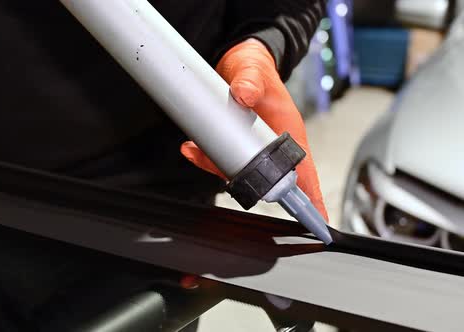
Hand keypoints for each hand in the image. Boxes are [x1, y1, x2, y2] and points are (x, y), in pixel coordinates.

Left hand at [181, 39, 327, 220]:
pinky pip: (222, 159)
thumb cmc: (257, 69)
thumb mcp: (254, 71)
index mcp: (289, 132)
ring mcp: (253, 146)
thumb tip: (245, 93)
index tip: (317, 222)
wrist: (238, 63)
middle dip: (242, 180)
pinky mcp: (235, 143)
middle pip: (264, 179)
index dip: (311, 198)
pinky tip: (192, 147)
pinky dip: (206, 157)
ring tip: (196, 151)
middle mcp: (273, 145)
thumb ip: (250, 80)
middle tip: (218, 167)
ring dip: (215, 165)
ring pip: (238, 171)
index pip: (304, 172)